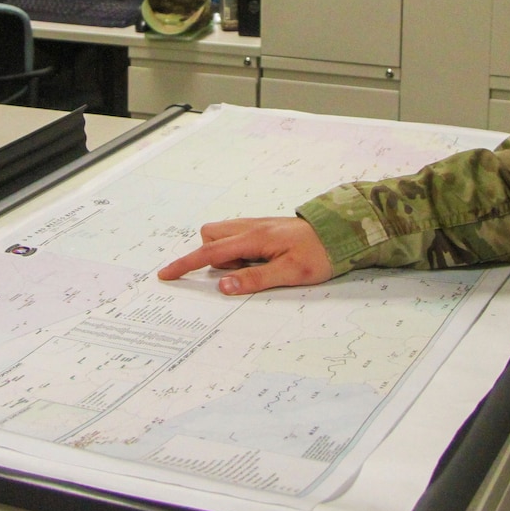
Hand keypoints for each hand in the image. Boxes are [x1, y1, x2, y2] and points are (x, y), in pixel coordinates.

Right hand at [158, 216, 333, 294]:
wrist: (343, 232)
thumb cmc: (320, 253)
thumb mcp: (290, 273)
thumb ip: (254, 279)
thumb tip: (223, 286)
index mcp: (254, 238)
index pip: (210, 252)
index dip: (186, 264)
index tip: (166, 274)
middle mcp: (252, 226)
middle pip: (211, 236)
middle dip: (211, 256)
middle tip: (240, 272)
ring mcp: (258, 225)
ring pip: (224, 235)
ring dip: (228, 253)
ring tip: (256, 267)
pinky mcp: (266, 228)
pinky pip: (239, 236)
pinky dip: (239, 250)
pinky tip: (261, 260)